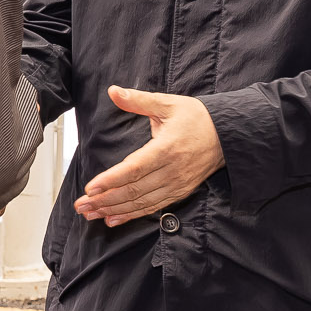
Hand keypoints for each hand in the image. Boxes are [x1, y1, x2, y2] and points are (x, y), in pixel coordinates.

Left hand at [78, 87, 222, 226]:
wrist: (229, 135)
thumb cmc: (197, 118)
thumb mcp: (167, 104)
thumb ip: (138, 100)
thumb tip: (113, 91)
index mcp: (166, 149)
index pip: (134, 169)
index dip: (111, 181)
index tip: (90, 188)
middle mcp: (172, 171)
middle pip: (134, 190)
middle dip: (105, 200)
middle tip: (82, 206)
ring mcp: (177, 185)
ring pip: (141, 203)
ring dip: (114, 210)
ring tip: (91, 214)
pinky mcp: (180, 192)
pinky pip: (153, 208)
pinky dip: (132, 215)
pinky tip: (113, 219)